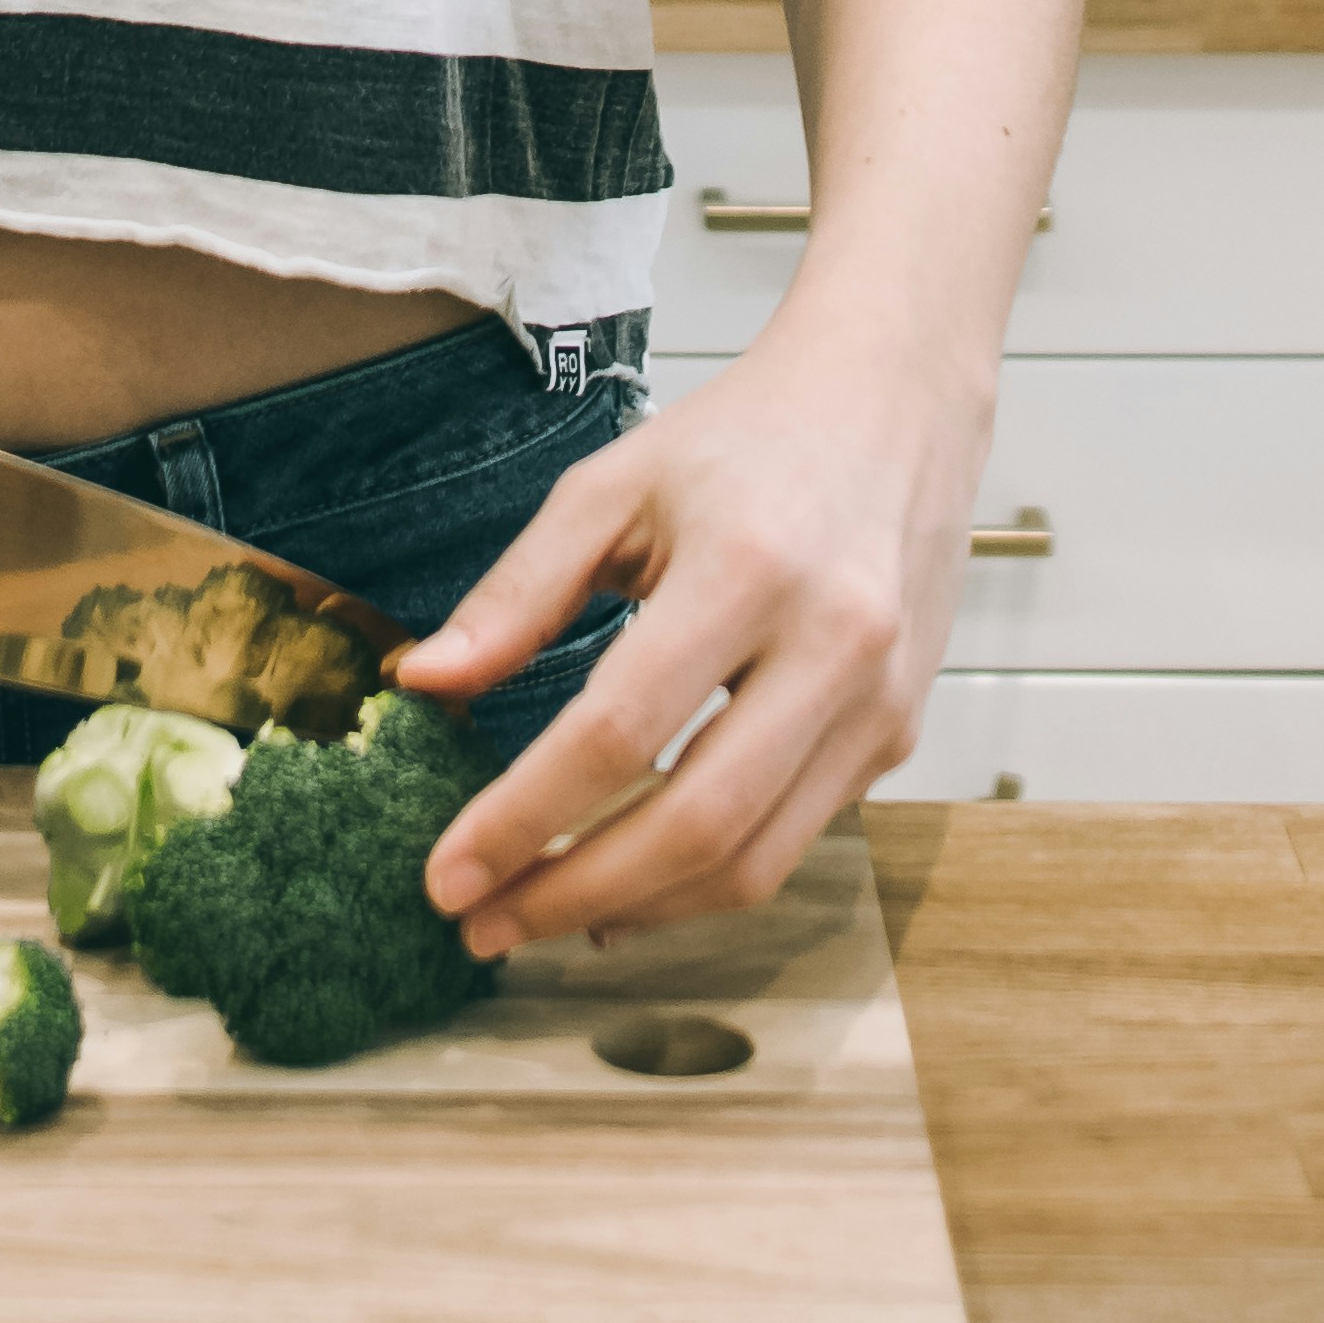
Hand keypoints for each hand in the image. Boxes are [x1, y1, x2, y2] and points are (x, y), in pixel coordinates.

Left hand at [399, 304, 990, 953]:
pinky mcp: (899, 733)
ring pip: (755, 863)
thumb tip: (424, 682)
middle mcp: (833, 645)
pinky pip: (795, 839)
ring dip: (638, 909)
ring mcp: (880, 700)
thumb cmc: (744, 438)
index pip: (618, 732)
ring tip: (541, 914)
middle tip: (483, 924)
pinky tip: (631, 883)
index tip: (447, 874)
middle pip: (695, 825)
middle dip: (574, 893)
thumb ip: (519, 589)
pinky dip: (704, 880)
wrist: (894, 398)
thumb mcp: (615, 484)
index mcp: (748, 568)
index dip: (523, 817)